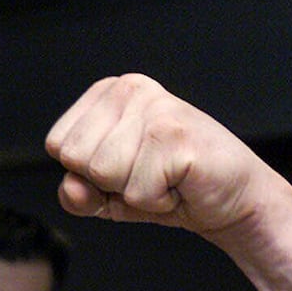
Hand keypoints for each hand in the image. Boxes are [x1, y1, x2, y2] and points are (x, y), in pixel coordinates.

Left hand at [45, 74, 279, 241]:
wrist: (234, 199)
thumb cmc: (171, 188)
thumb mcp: (109, 195)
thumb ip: (78, 193)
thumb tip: (71, 186)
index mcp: (109, 92)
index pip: (57, 143)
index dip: (86, 172)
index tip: (126, 168)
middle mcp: (130, 89)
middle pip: (75, 158)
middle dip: (109, 183)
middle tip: (149, 174)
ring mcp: (154, 109)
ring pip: (103, 173)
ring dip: (135, 192)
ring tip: (165, 177)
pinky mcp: (175, 136)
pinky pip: (136, 191)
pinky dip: (158, 201)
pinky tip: (181, 183)